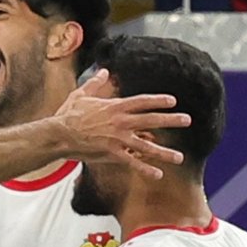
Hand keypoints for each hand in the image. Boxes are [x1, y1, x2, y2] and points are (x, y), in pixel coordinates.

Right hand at [55, 69, 189, 179]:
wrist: (59, 134)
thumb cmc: (68, 114)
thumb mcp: (81, 94)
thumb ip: (95, 83)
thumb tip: (104, 71)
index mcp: (115, 106)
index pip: (142, 101)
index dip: (158, 101)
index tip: (173, 101)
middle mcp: (120, 121)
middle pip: (151, 120)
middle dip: (171, 120)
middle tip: (187, 120)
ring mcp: (117, 139)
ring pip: (146, 145)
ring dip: (164, 152)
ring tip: (179, 157)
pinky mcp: (111, 153)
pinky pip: (132, 162)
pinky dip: (145, 169)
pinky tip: (157, 175)